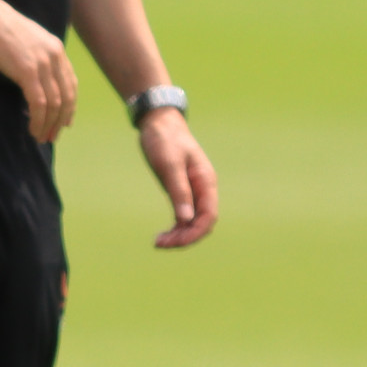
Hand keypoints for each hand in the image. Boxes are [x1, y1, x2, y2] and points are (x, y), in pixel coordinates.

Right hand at [0, 0, 78, 141]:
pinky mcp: (27, 71)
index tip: (65, 122)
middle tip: (52, 136)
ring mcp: (43, 64)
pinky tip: (33, 129)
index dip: (70, 106)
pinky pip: (39, 103)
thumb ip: (37, 56)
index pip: (71, 83)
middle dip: (61, 120)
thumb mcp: (27, 40)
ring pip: (54, 103)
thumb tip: (36, 77)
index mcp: (57, 48)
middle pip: (66, 97)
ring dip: (49, 124)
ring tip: (41, 137)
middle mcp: (55, 56)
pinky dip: (38, 120)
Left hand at [137, 109, 217, 248]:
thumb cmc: (165, 140)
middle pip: (202, 223)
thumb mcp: (170, 165)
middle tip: (160, 243)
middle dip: (185, 237)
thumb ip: (179, 192)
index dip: (195, 232)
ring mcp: (192, 191)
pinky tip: (162, 235)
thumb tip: (185, 219)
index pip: (208, 216)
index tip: (175, 241)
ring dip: (179, 235)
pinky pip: (183, 216)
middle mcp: (202, 189)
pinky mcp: (181, 191)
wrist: (158, 122)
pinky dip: (175, 227)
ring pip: (192, 222)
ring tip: (158, 242)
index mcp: (205, 182)